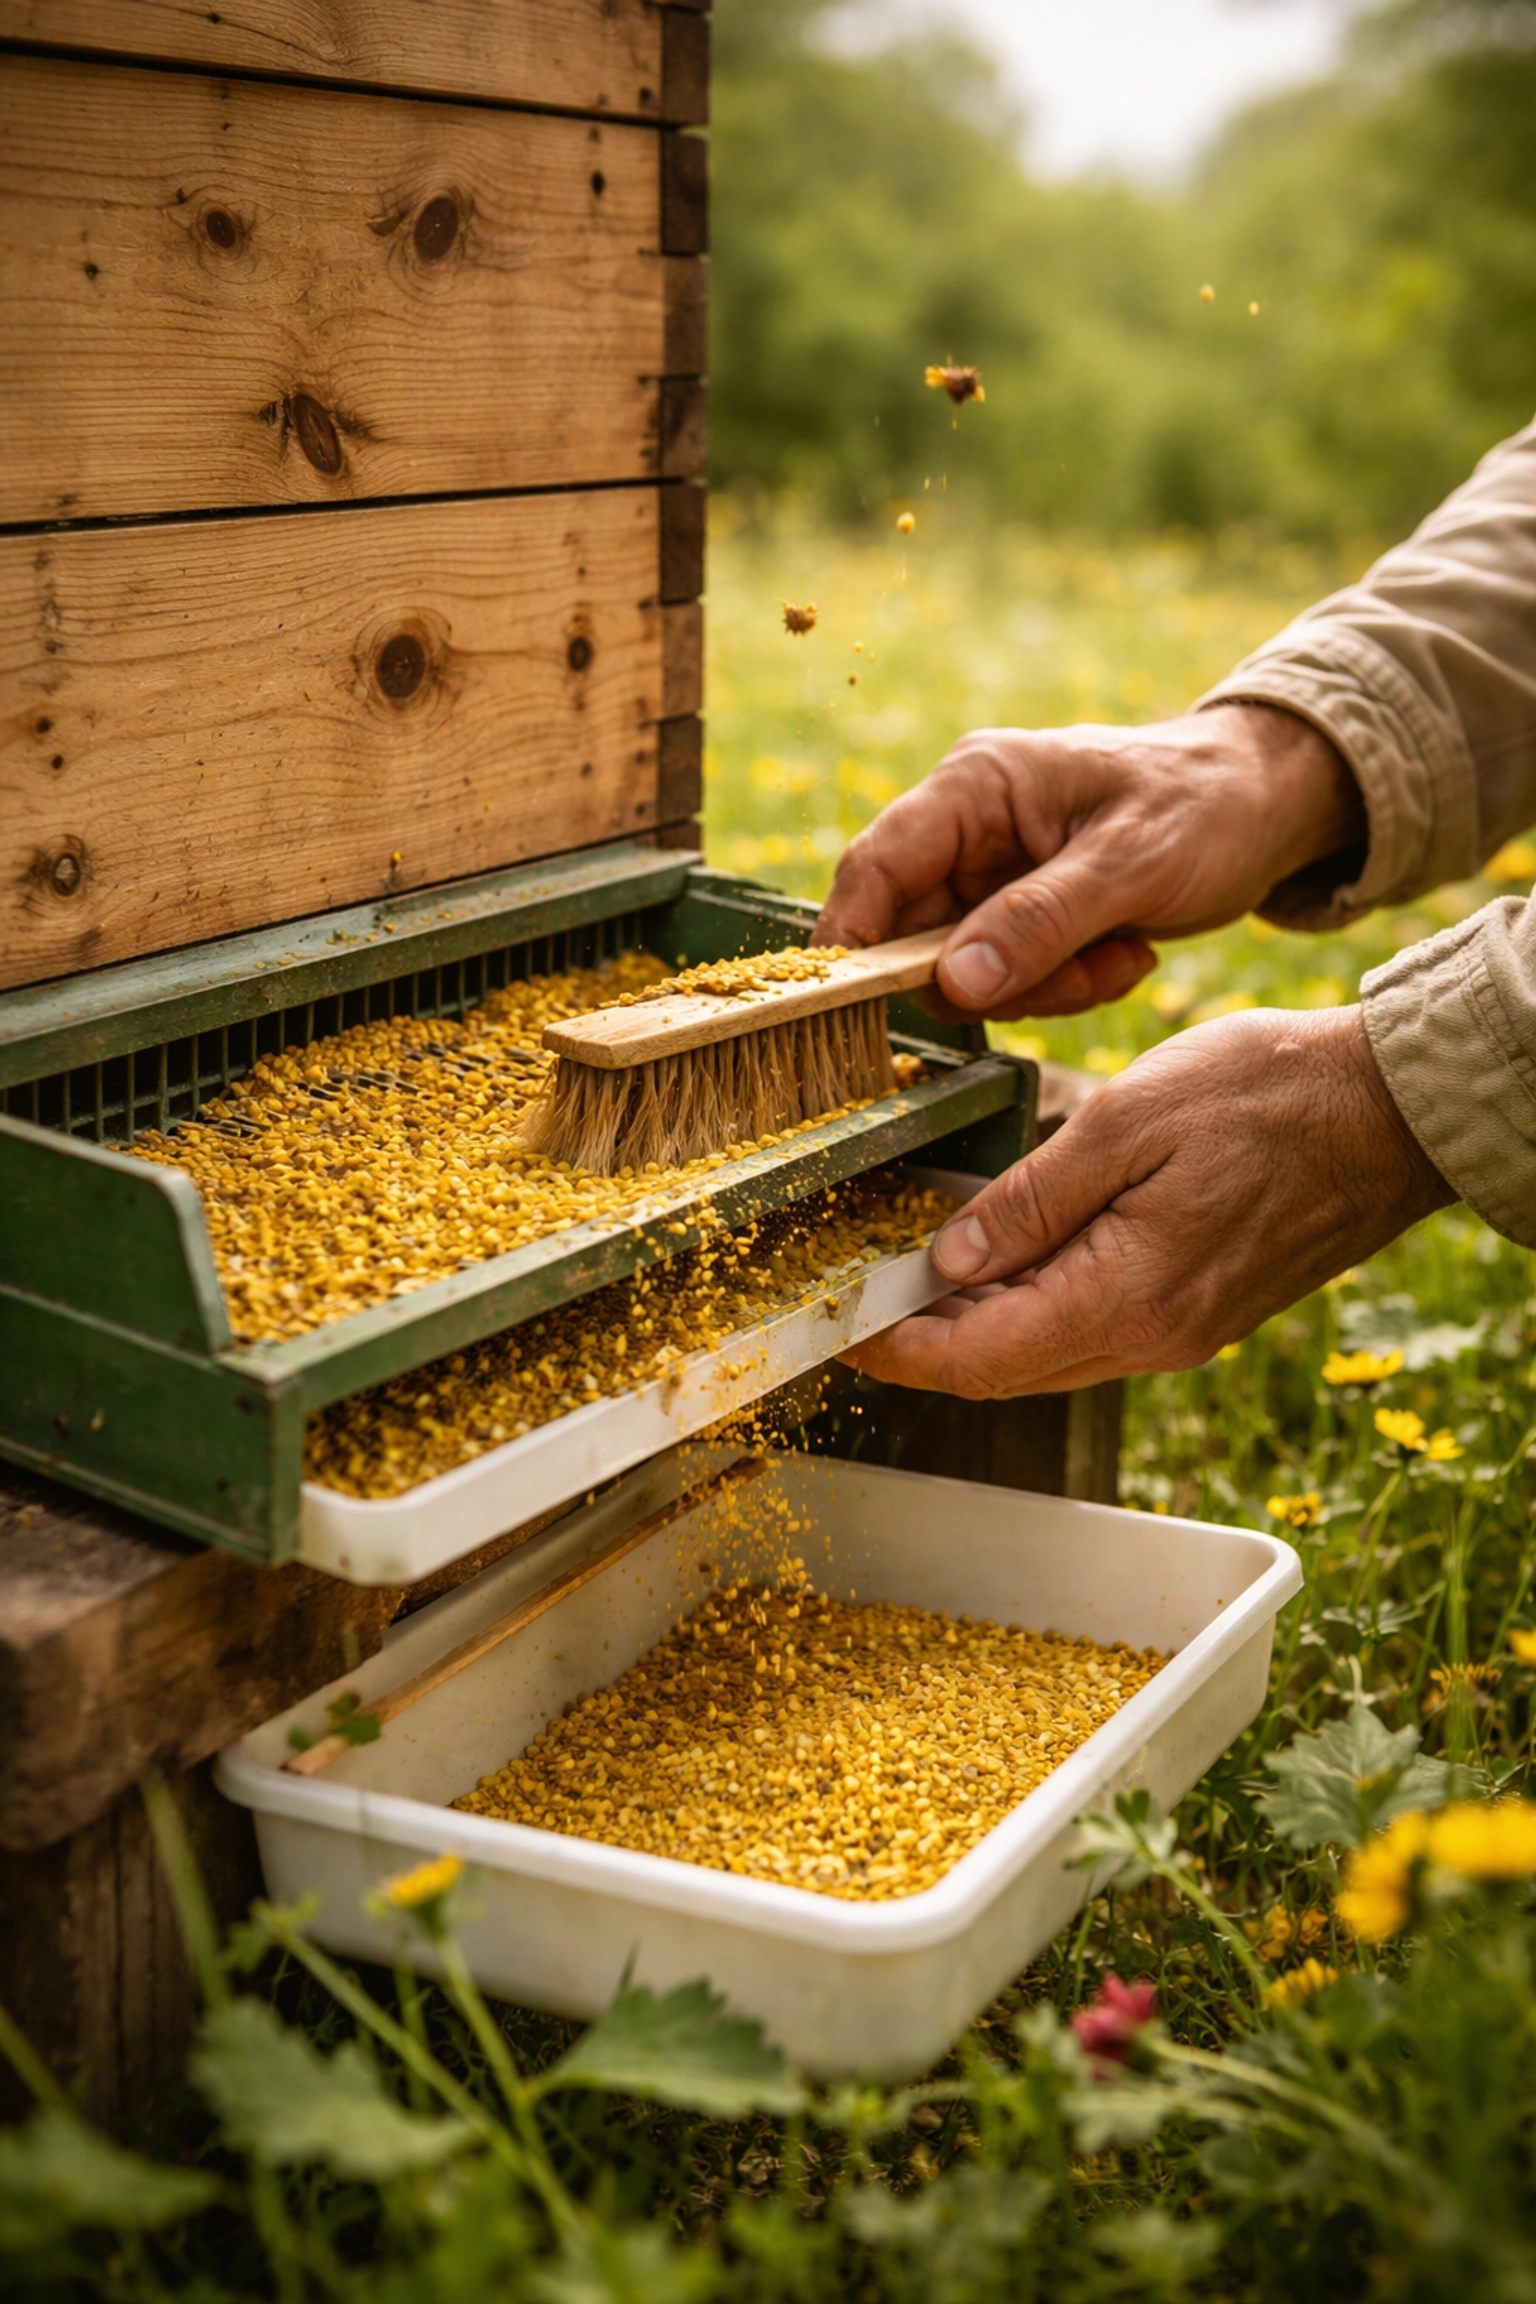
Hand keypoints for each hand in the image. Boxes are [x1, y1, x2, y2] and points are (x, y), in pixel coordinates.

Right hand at [815, 705, 1365, 1018]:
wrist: (1265, 807)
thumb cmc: (1204, 806)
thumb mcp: (1130, 864)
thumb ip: (1040, 923)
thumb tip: (956, 983)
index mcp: (976, 786)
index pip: (875, 865)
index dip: (852, 940)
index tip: (854, 1006)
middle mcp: (967, 831)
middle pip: (916, 937)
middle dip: (997, 977)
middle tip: (1082, 974)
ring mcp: (990, 877)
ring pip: (966, 972)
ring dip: (1046, 986)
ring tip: (1121, 953)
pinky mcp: (1019, 917)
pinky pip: (1010, 981)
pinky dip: (1068, 985)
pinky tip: (1126, 952)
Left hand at [845, 1006, 1452, 1395]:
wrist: (1387, 1111)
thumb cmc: (1265, 1095)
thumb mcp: (1124, 1122)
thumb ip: (1030, 1200)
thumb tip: (947, 1259)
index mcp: (1126, 1299)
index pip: (978, 1361)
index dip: (896, 1353)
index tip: (837, 1329)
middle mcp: (1152, 1341)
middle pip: (1004, 1372)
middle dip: (922, 1344)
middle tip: (855, 1296)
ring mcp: (1180, 1336)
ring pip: (1045, 1357)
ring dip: (974, 1330)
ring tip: (910, 1275)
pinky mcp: (1197, 1314)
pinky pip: (1090, 1332)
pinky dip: (1030, 1309)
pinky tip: (1000, 1261)